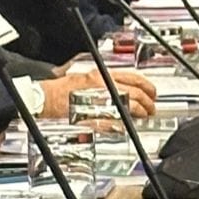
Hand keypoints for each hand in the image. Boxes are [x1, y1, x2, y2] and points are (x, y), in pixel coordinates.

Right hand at [38, 67, 155, 118]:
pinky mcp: (95, 114)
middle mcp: (103, 85)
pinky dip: (126, 121)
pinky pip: (116, 118)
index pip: (132, 77)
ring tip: (144, 115)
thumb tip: (120, 89)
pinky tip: (128, 123)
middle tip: (151, 107)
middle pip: (135, 91)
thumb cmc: (60, 89)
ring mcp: (100, 99)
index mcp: (101, 75)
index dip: (146, 85)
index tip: (152, 92)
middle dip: (148, 101)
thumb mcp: (85, 77)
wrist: (46, 98)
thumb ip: (103, 82)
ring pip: (130, 104)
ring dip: (140, 111)